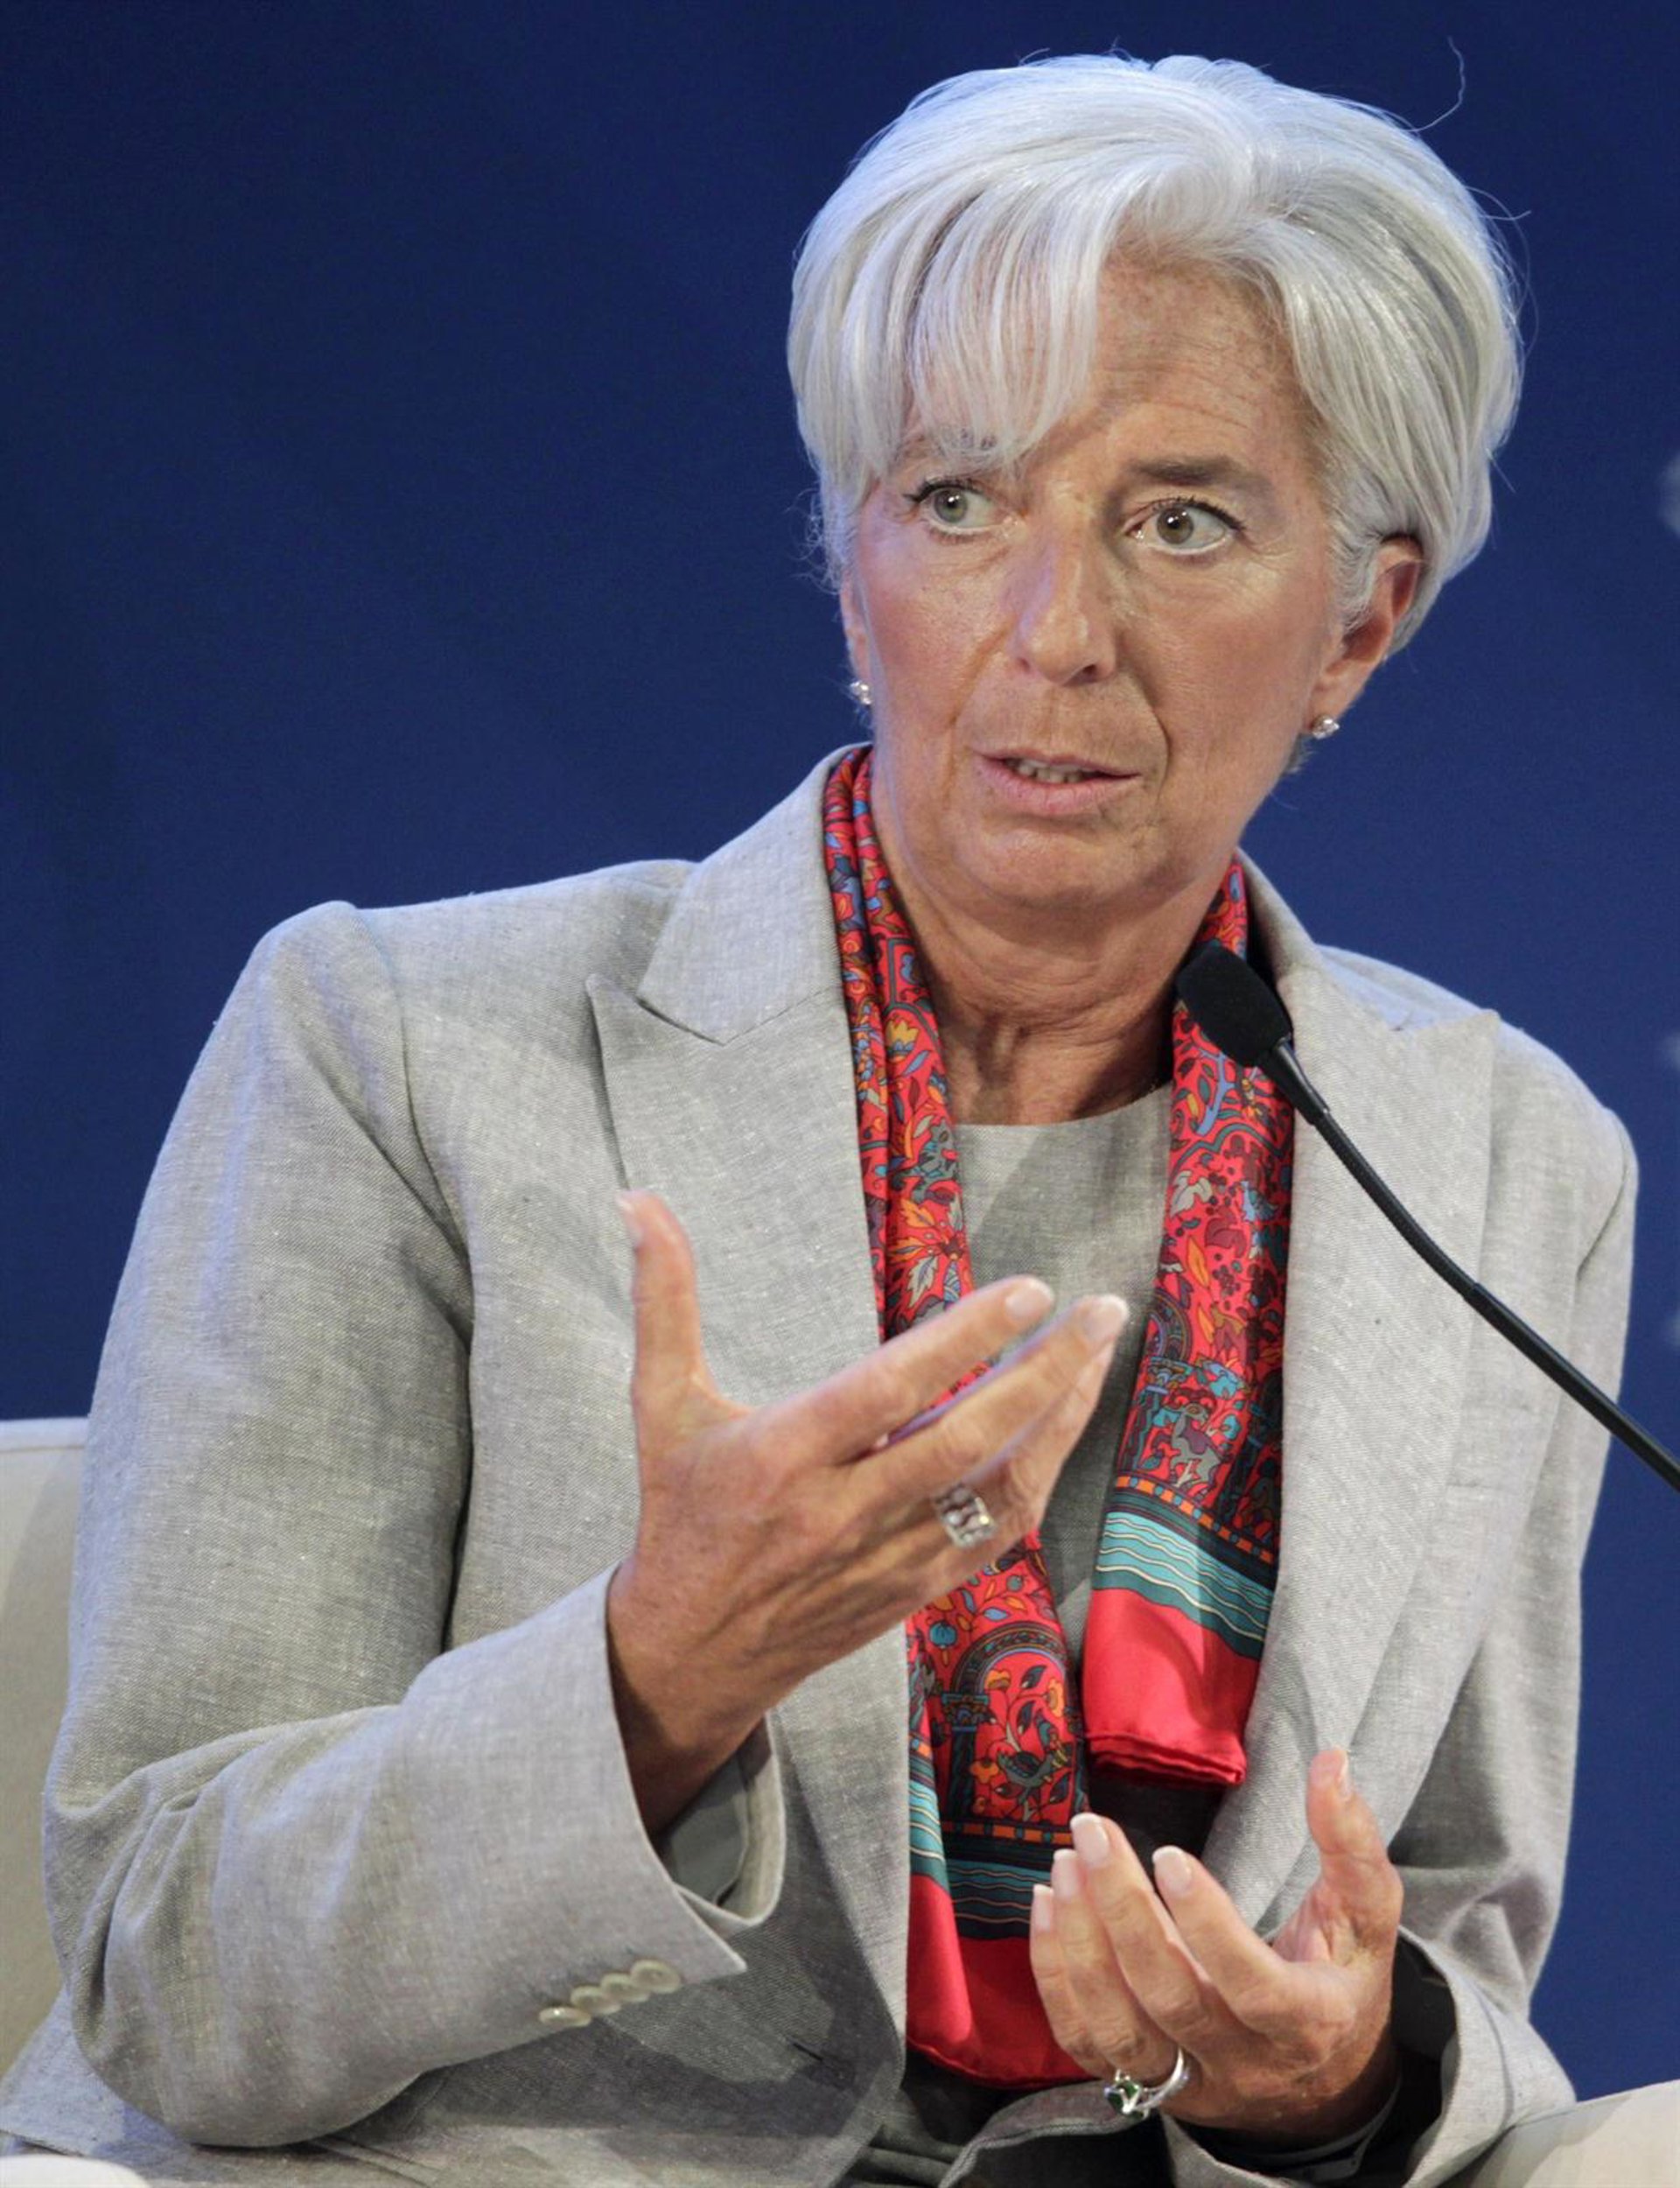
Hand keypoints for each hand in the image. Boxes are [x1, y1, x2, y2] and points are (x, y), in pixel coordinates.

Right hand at [606, 1190, 1125, 1831]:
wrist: (688, 1653)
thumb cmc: (679, 1510)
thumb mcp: (660, 1404)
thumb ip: (663, 1300)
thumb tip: (639, 1199)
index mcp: (781, 1455)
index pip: (889, 1390)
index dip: (963, 1339)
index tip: (1029, 1290)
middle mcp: (841, 1510)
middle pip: (965, 1439)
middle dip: (1044, 1372)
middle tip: (1101, 1309)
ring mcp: (886, 1558)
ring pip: (997, 1491)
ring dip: (1059, 1422)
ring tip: (1098, 1353)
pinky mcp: (915, 1591)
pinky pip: (998, 1535)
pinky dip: (1041, 1477)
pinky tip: (1065, 1422)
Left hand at [1029, 1750, 1402, 2145]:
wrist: (1324, 2082)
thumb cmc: (1343, 1979)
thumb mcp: (1367, 1917)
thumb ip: (1351, 1843)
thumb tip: (1333, 1762)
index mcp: (1308, 2023)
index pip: (1252, 1985)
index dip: (1207, 1925)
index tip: (1168, 1855)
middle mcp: (1244, 2063)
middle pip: (1171, 2000)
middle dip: (1123, 1913)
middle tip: (1092, 1834)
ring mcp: (1190, 2080)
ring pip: (1120, 2030)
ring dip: (1080, 1948)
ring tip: (1064, 1866)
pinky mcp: (1147, 2082)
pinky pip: (1087, 2043)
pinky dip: (1056, 1981)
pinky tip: (1047, 1908)